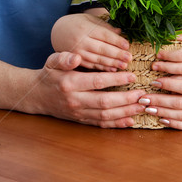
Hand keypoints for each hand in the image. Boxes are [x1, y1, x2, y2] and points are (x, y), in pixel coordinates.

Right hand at [31, 51, 145, 126]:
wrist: (38, 96)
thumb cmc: (50, 75)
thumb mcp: (52, 61)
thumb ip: (64, 58)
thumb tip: (77, 57)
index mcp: (70, 83)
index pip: (97, 82)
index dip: (116, 79)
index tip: (132, 75)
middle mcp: (75, 101)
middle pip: (104, 103)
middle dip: (126, 100)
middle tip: (143, 95)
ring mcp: (79, 113)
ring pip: (105, 116)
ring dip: (125, 112)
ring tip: (142, 107)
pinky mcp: (82, 120)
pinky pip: (101, 124)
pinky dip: (116, 124)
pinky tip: (130, 121)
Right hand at [51, 12, 130, 70]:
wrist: (57, 32)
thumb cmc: (78, 23)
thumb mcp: (89, 19)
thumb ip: (104, 26)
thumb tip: (119, 32)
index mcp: (85, 28)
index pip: (104, 35)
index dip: (116, 40)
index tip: (127, 45)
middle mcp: (80, 41)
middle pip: (101, 48)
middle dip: (117, 54)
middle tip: (129, 58)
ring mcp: (76, 52)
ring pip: (96, 59)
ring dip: (111, 63)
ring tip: (124, 65)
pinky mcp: (75, 61)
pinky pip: (90, 66)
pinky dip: (102, 68)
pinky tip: (112, 70)